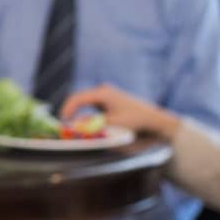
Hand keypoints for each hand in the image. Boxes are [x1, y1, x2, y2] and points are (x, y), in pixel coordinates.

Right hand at [59, 84, 179, 140]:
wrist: (156, 123)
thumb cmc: (136, 122)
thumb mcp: (112, 125)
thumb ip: (91, 125)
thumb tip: (73, 126)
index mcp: (103, 93)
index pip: (77, 99)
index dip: (67, 111)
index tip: (62, 124)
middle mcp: (104, 91)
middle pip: (80, 100)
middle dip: (72, 113)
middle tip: (66, 127)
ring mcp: (107, 95)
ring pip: (86, 104)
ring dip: (80, 116)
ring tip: (76, 128)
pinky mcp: (111, 102)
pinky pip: (94, 108)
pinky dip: (89, 117)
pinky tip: (90, 126)